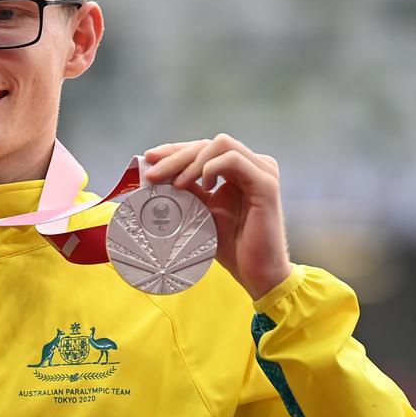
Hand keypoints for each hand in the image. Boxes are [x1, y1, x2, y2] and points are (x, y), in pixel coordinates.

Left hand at [144, 134, 291, 299]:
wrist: (255, 272)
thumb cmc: (230, 244)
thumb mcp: (199, 210)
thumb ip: (186, 189)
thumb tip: (157, 173)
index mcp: (238, 169)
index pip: (202, 148)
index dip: (174, 150)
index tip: (149, 159)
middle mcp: (253, 164)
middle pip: (208, 144)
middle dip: (176, 155)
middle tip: (153, 174)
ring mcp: (262, 171)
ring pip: (220, 145)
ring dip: (192, 162)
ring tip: (177, 185)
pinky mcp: (266, 183)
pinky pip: (234, 160)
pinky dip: (211, 168)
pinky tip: (203, 187)